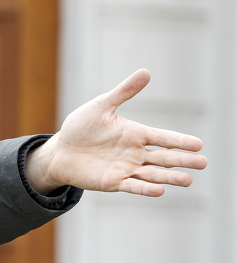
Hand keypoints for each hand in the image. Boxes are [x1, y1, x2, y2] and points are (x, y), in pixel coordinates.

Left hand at [25, 69, 206, 196]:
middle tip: (203, 162)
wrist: (60, 151)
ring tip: (188, 179)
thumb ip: (123, 92)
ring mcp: (126, 168)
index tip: (198, 144)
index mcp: (135, 134)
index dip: (180, 141)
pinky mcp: (113, 182)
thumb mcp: (101, 106)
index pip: (163, 137)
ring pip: (153, 174)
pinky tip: (159, 190)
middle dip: (183, 160)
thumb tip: (146, 72)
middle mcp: (135, 153)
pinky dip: (145, 188)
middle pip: (164, 158)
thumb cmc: (80, 127)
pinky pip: (132, 186)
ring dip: (170, 177)